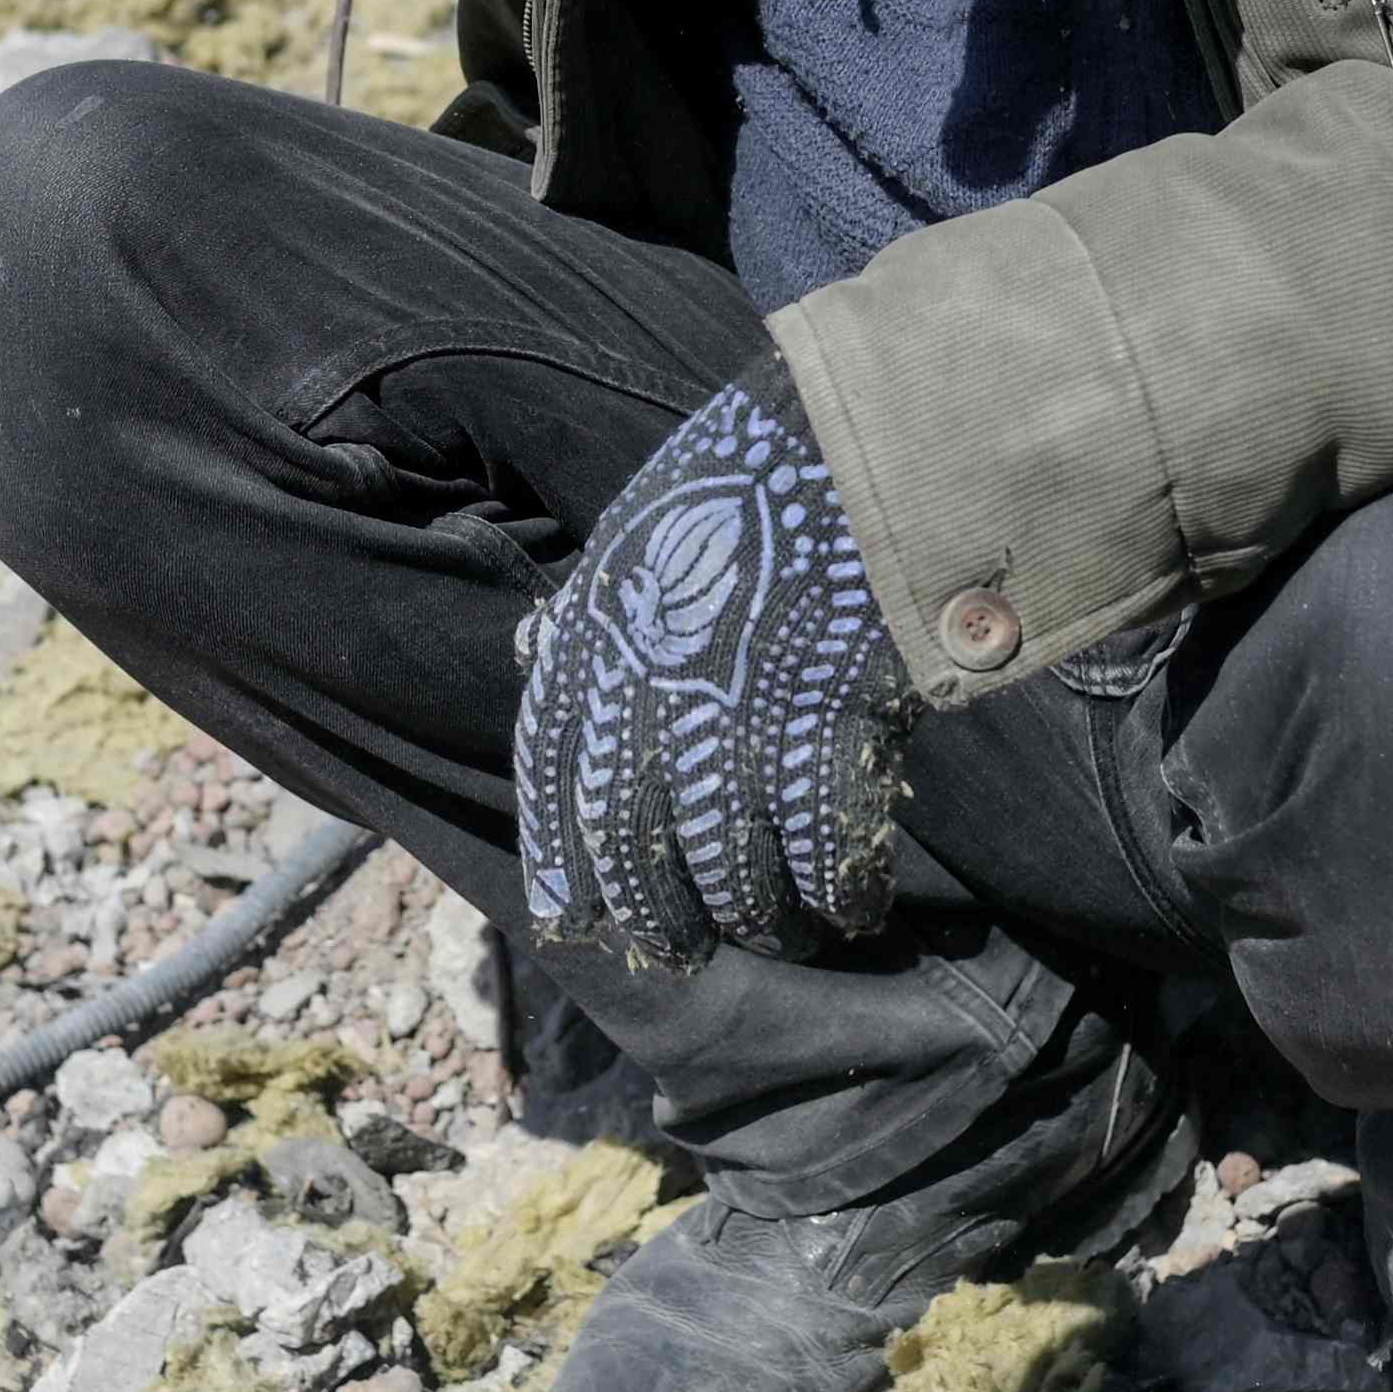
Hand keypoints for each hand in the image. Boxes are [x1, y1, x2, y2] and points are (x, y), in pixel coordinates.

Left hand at [513, 366, 913, 973]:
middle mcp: (647, 702)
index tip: (577, 923)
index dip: (564, 869)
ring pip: (734, 874)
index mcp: (594, 653)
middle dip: (666, 920)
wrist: (847, 441)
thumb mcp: (632, 536)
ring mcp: (736, 723)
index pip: (554, 791)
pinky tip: (858, 903)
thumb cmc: (747, 480)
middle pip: (640, 856)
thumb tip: (534, 648)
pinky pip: (826, 854)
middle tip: (693, 950)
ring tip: (788, 930)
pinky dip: (843, 893)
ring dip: (762, 919)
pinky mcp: (824, 732)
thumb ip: (589, 609)